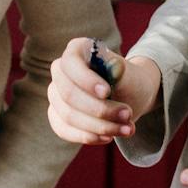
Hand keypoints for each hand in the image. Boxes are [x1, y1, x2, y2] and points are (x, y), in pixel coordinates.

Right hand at [46, 37, 161, 145]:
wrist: (130, 98)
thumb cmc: (129, 81)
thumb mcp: (131, 75)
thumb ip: (121, 71)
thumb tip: (114, 67)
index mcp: (77, 50)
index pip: (70, 63)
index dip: (86, 80)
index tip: (107, 92)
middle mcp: (61, 71)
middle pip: (67, 94)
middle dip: (99, 110)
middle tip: (127, 115)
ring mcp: (56, 94)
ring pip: (67, 116)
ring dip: (99, 127)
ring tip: (127, 129)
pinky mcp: (57, 116)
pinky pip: (64, 130)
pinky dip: (88, 137)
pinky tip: (108, 137)